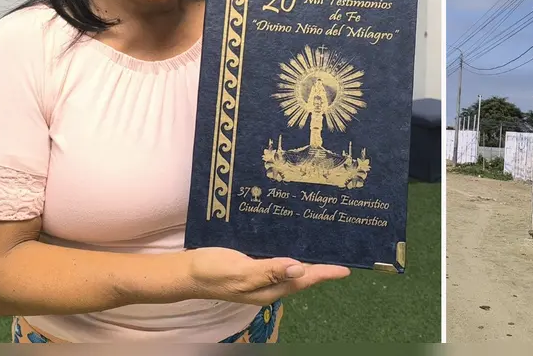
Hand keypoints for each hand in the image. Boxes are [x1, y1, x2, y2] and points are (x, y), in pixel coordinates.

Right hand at [187, 247, 349, 306]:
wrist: (186, 272)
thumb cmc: (212, 271)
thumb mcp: (241, 271)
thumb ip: (269, 270)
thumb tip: (300, 269)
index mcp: (269, 290)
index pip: (305, 281)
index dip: (325, 274)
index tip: (346, 269)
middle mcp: (269, 286)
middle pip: (302, 277)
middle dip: (322, 268)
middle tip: (341, 254)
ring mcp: (261, 277)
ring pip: (292, 269)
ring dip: (308, 260)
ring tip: (326, 247)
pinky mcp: (253, 267)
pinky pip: (278, 261)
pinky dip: (290, 254)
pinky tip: (295, 243)